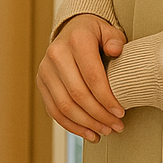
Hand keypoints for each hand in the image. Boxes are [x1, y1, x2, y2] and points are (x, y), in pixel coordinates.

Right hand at [36, 13, 126, 141]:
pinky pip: (54, 109)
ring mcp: (46, 68)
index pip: (92, 76)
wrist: (72, 29)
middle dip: (99, 115)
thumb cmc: (94, 35)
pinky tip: (88, 133)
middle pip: (78, 94)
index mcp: (76, 40)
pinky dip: (71, 126)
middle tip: (116, 126)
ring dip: (86, 124)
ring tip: (104, 131)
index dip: (107, 99)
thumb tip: (115, 50)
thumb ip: (115, 40)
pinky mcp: (41, 81)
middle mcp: (56, 53)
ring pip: (64, 105)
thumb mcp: (108, 31)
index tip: (120, 113)